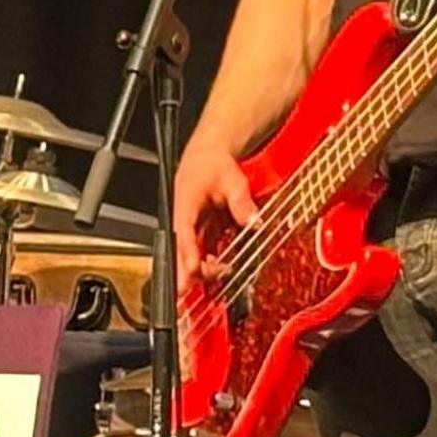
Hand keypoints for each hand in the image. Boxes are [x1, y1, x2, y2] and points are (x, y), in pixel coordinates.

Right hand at [173, 146, 259, 278]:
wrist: (208, 155)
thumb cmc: (212, 165)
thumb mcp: (232, 180)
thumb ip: (241, 203)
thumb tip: (253, 221)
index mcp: (185, 205)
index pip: (184, 232)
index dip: (188, 252)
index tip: (193, 268)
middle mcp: (184, 218)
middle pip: (183, 250)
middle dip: (190, 270)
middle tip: (206, 281)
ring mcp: (191, 224)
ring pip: (192, 252)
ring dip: (203, 267)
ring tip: (222, 273)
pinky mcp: (199, 227)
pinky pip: (203, 248)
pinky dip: (211, 260)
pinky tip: (223, 267)